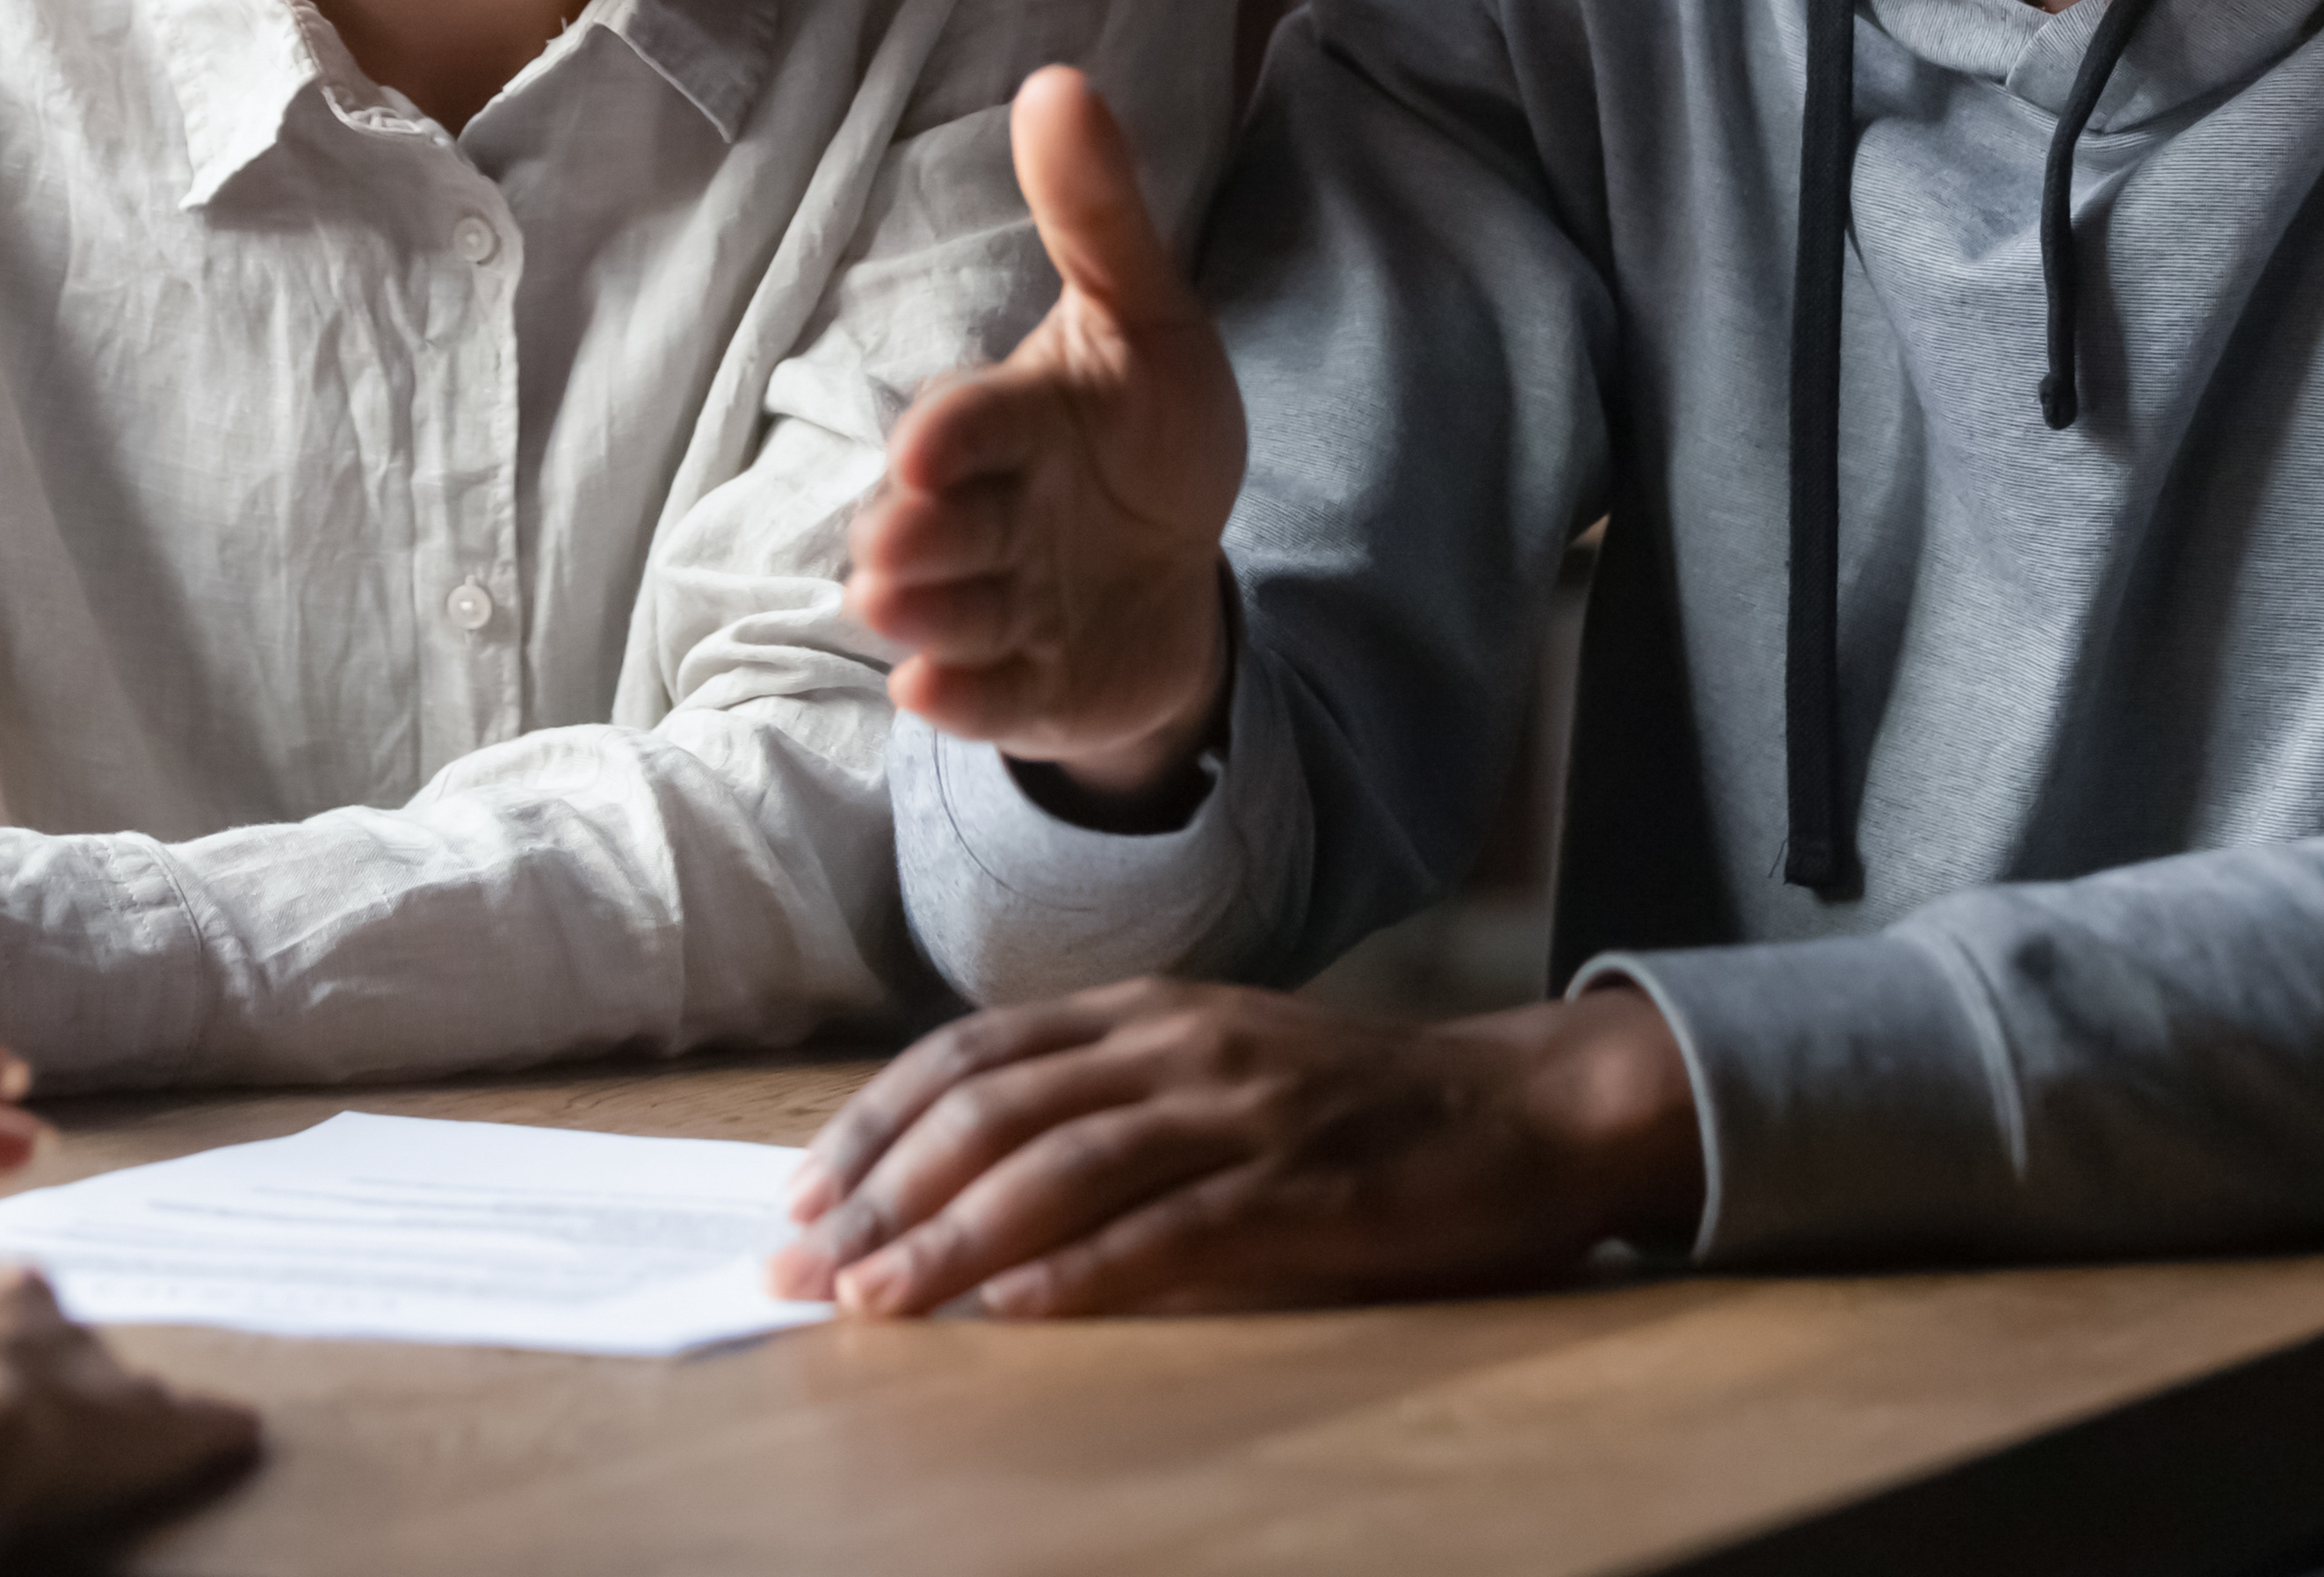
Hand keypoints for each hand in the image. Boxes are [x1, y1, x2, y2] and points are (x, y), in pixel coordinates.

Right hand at [0, 1258, 257, 1576]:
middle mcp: (4, 1289)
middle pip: (31, 1314)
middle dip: (30, 1352)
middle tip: (14, 1402)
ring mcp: (74, 1348)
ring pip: (99, 1364)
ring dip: (102, 1394)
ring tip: (108, 1426)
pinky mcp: (136, 1416)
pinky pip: (184, 1418)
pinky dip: (207, 1426)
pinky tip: (237, 1429)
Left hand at [762, 980, 1701, 1319]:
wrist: (1521, 1109)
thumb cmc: (1351, 1107)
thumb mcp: (1209, 1068)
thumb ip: (1101, 1102)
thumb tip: (961, 1178)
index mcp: (1143, 1011)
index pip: (972, 1055)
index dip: (875, 1120)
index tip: (802, 1190)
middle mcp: (1177, 1044)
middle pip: (992, 1109)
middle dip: (881, 1188)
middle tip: (804, 1261)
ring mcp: (1240, 1110)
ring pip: (1062, 1165)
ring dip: (953, 1237)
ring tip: (876, 1298)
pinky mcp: (1301, 1187)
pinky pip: (1171, 1229)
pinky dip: (1083, 1271)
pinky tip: (1016, 1311)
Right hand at [846, 67, 1246, 805]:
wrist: (1173, 569)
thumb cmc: (1144, 434)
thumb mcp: (1146, 322)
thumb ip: (1099, 217)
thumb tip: (1057, 80)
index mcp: (1011, 423)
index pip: (971, 427)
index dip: (949, 438)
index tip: (929, 452)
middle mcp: (986, 516)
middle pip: (940, 527)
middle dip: (916, 537)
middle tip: (890, 550)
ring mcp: (999, 606)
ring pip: (947, 612)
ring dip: (925, 613)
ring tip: (895, 610)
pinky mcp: (1020, 685)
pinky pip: (983, 697)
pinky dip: (960, 697)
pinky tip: (928, 693)